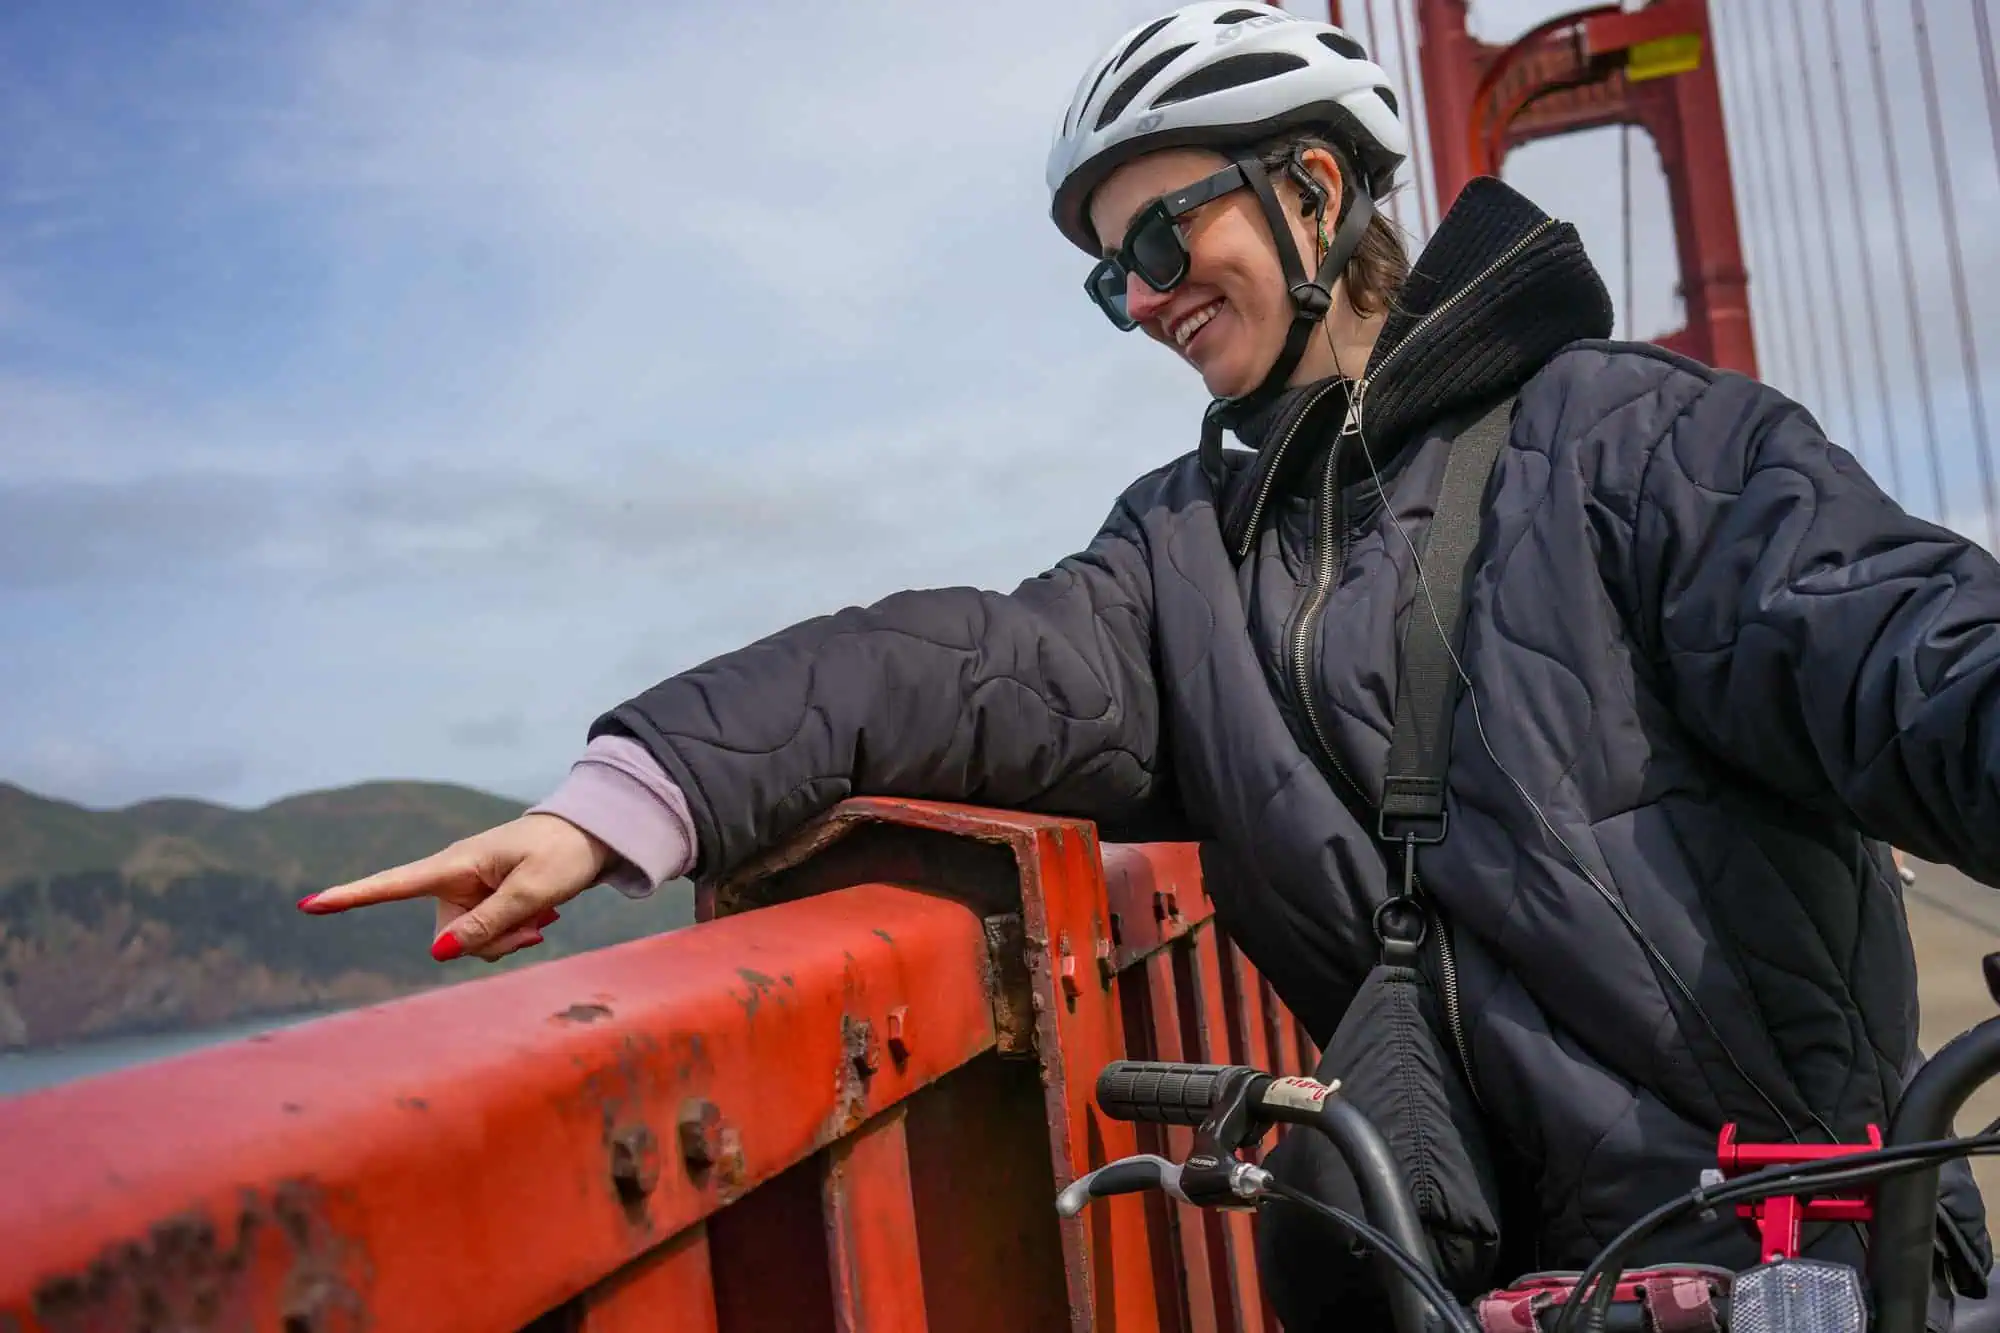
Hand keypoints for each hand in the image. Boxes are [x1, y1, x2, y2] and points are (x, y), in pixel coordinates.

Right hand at [298, 813, 613, 962]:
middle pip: (450, 939)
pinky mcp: (485, 903)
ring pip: (471, 945)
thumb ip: (489, 923)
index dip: (352, 897)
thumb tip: (438, 955)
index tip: (309, 905)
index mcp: (456, 865)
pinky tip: (542, 917)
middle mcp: (455, 880)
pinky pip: (489, 939)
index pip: (394, 884)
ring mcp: (470, 893)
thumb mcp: (532, 891)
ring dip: (508, 940)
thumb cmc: (564, 853)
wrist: (593, 836)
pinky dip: (515, 936)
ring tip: (543, 913)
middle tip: (537, 924)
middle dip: (492, 943)